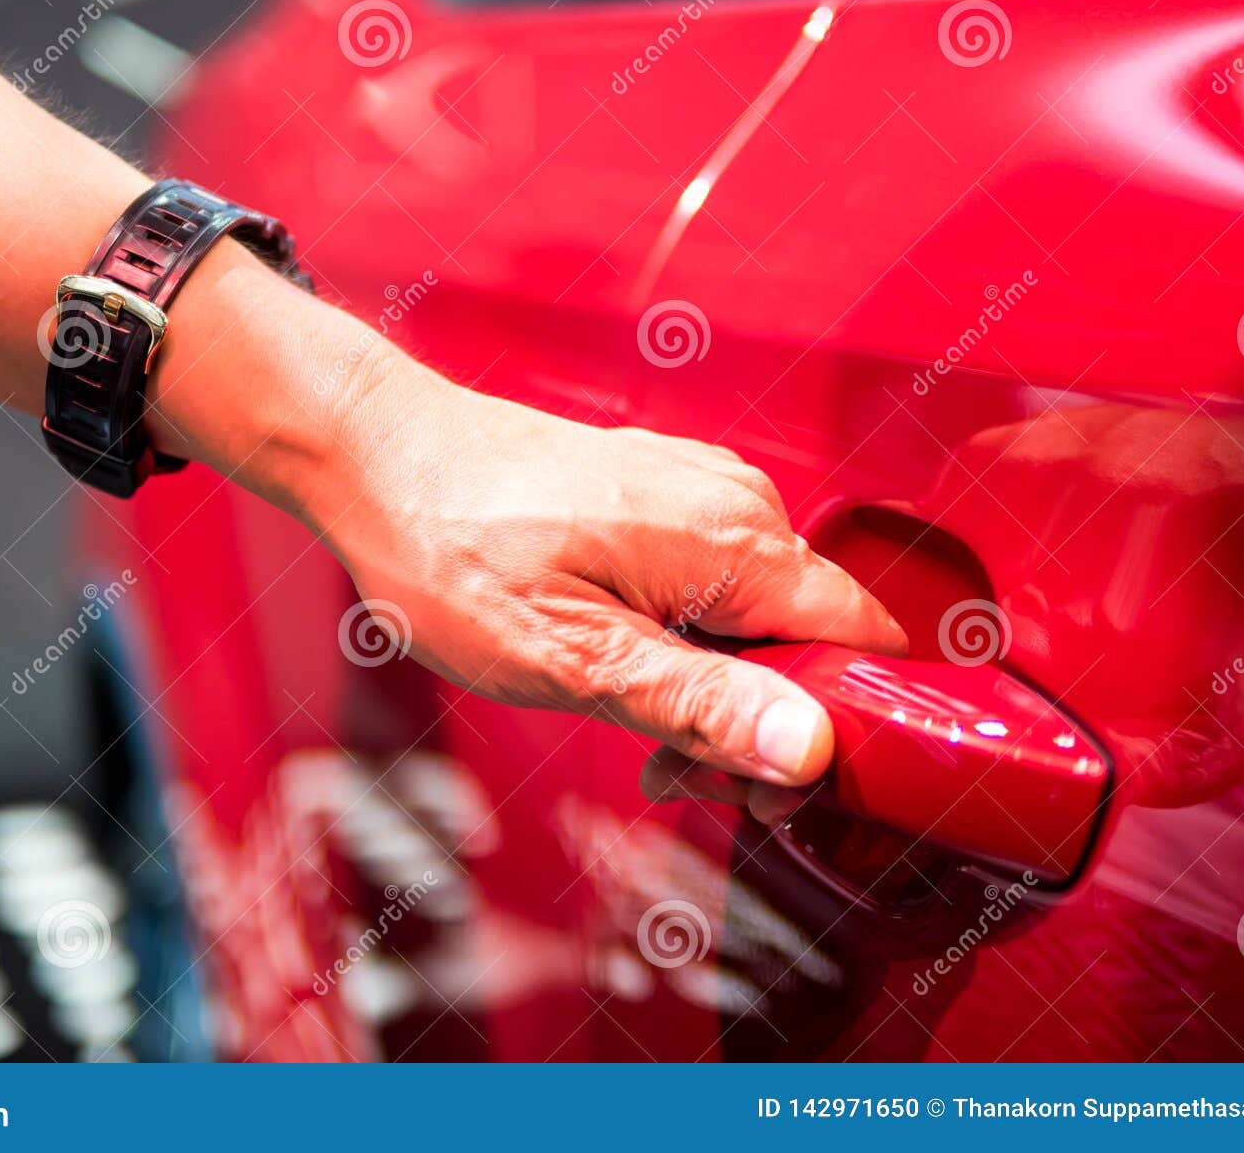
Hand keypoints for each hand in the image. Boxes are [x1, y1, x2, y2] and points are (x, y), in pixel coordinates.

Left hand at [312, 354, 906, 786]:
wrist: (379, 458)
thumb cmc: (452, 548)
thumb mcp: (573, 657)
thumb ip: (700, 702)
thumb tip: (811, 746)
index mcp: (733, 538)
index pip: (864, 644)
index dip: (836, 729)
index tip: (762, 785)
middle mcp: (736, 502)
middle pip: (815, 640)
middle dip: (761, 724)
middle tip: (672, 772)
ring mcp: (701, 493)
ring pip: (765, 620)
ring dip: (719, 691)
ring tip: (635, 730)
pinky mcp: (666, 498)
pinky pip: (719, 586)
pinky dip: (690, 644)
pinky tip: (627, 672)